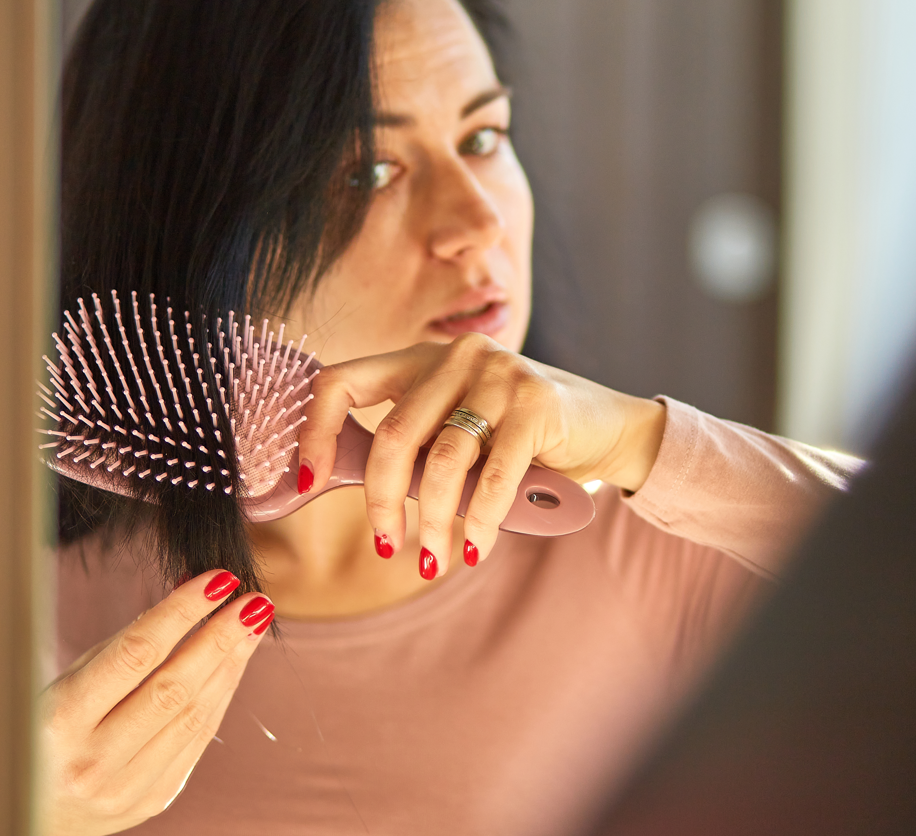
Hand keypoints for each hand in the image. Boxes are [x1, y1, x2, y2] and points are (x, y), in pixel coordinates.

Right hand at [39, 572, 274, 835]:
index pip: (135, 653)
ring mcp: (124, 787)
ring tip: (253, 624)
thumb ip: (122, 647)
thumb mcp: (64, 684)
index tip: (217, 580)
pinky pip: (198, 740)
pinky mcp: (152, 800)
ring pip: (195, 715)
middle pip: (174, 687)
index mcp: (59, 722)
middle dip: (220, 637)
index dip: (182, 612)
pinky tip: (235, 664)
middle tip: (253, 600)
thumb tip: (188, 594)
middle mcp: (92, 760)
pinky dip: (222, 696)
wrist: (30, 812)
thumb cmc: (44, 733)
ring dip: (232, 663)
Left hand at [297, 333, 666, 573]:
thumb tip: (355, 492)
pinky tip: (475, 548)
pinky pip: (492, 476)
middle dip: (383, 500)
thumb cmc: (522, 439)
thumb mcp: (461, 431)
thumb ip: (417, 446)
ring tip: (435, 557)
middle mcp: (457, 357)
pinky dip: (479, 520)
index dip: (316, 432)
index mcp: (422, 359)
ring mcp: (500, 375)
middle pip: (393, 434)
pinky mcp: (537, 403)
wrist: (608, 427)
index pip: (343, 382)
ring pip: (443, 460)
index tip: (307, 480)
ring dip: (435, 520)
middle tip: (387, 544)